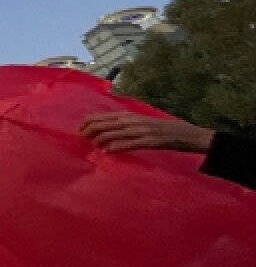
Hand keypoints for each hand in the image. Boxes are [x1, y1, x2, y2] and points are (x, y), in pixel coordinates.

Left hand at [79, 112, 215, 153]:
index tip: (79, 128)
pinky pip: (130, 144)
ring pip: (114, 133)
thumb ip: (125, 125)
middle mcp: (133, 121)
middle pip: (105, 124)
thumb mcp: (141, 123)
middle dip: (90, 130)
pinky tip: (107, 151)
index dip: (89, 121)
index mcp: (130, 115)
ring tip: (92, 145)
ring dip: (100, 139)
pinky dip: (117, 147)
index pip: (104, 116)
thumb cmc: (162, 130)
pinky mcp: (150, 141)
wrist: (187, 134)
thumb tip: (107, 130)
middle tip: (82, 138)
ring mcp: (141, 130)